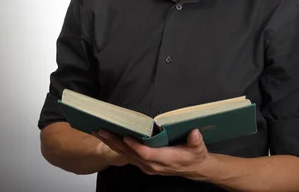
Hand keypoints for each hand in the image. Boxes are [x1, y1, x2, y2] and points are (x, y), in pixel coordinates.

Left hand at [93, 129, 210, 178]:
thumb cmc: (194, 155)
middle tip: (102, 130)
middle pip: (131, 154)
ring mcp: (147, 166)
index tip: (126, 136)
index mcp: (165, 159)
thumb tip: (194, 134)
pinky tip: (108, 138)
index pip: (147, 154)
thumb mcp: (198, 147)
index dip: (136, 146)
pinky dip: (116, 147)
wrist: (194, 168)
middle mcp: (153, 165)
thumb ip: (195, 141)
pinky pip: (127, 156)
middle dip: (116, 142)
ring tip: (99, 132)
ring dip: (112, 144)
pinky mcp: (143, 164)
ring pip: (126, 156)